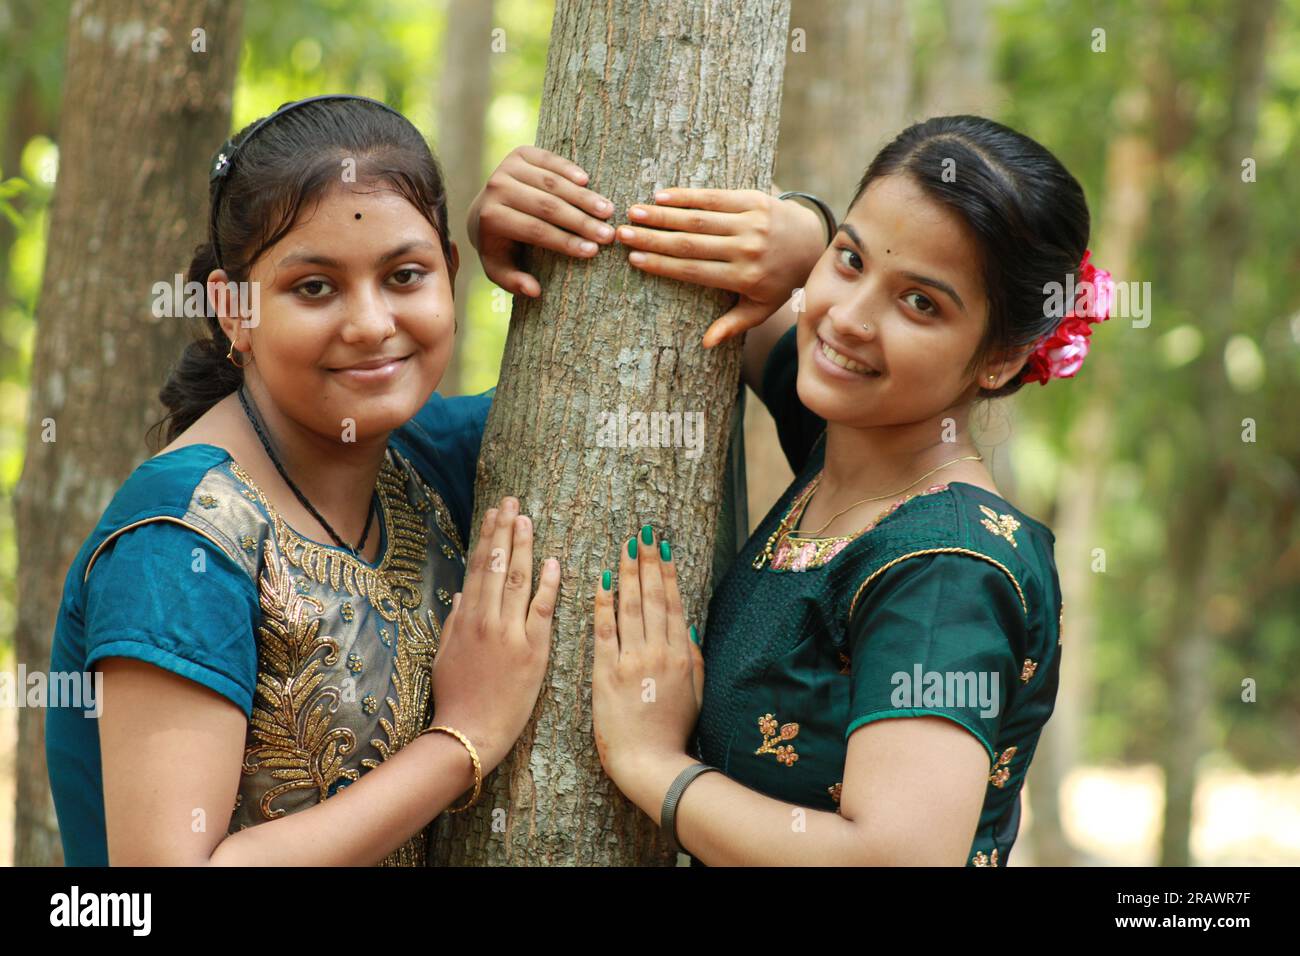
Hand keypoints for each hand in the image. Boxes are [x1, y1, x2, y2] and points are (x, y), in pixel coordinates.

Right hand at [431, 496, 558, 771]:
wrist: (470, 734)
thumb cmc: (455, 698)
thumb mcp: (445, 656)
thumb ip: (454, 622)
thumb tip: (462, 593)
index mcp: (466, 619)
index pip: (479, 567)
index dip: (487, 537)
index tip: (494, 513)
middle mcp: (487, 620)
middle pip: (497, 565)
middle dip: (505, 530)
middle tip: (512, 502)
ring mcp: (511, 634)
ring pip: (518, 580)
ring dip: (523, 546)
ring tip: (527, 519)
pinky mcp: (533, 651)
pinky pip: (542, 611)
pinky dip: (548, 584)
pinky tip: (554, 562)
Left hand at [467, 146, 615, 297]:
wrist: (483, 211)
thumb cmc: (499, 246)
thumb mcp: (500, 269)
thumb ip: (513, 283)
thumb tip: (534, 291)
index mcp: (491, 217)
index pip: (536, 230)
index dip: (565, 241)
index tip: (592, 251)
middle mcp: (496, 188)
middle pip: (547, 206)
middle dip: (581, 221)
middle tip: (608, 234)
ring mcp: (507, 166)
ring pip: (552, 182)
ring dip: (583, 197)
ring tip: (608, 210)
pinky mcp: (520, 153)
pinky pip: (550, 159)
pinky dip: (570, 169)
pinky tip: (588, 182)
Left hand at [591, 526, 703, 791]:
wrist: (651, 763)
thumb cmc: (674, 731)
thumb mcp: (696, 692)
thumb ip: (694, 656)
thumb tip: (690, 624)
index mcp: (681, 655)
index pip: (673, 602)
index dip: (666, 571)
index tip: (661, 547)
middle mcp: (658, 651)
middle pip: (652, 597)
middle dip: (646, 562)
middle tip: (641, 534)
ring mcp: (632, 660)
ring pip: (630, 607)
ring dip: (627, 573)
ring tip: (624, 547)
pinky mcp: (606, 673)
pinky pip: (604, 631)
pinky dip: (604, 604)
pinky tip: (601, 581)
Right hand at [616, 187, 826, 347]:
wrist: (812, 244)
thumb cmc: (778, 281)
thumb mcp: (760, 309)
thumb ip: (733, 325)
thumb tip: (705, 344)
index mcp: (744, 277)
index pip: (694, 270)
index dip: (662, 264)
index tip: (634, 259)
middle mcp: (747, 249)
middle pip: (690, 244)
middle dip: (653, 238)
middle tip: (623, 234)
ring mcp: (751, 223)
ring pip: (699, 219)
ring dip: (663, 215)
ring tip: (634, 212)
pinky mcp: (754, 200)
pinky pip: (716, 197)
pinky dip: (687, 197)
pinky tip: (661, 195)